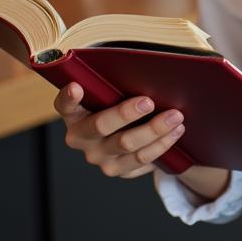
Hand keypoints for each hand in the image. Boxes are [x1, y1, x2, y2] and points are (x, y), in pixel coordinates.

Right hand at [53, 81, 185, 178]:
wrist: (129, 132)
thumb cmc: (119, 102)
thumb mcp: (112, 93)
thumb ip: (115, 84)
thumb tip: (144, 70)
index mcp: (75, 114)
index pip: (65, 105)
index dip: (69, 97)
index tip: (77, 86)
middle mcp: (81, 138)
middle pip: (101, 126)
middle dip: (126, 113)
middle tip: (149, 102)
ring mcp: (98, 157)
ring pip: (127, 145)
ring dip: (154, 130)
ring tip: (176, 116)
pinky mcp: (117, 170)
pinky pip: (141, 160)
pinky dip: (162, 144)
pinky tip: (176, 131)